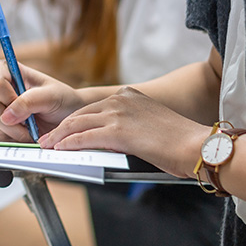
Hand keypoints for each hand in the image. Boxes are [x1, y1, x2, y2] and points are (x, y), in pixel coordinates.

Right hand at [0, 60, 83, 142]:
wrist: (65, 116)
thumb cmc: (61, 100)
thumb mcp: (51, 97)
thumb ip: (29, 102)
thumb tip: (6, 117)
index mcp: (6, 70)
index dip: (8, 99)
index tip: (27, 108)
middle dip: (14, 122)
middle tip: (33, 126)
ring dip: (15, 133)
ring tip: (33, 129)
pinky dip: (14, 139)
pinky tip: (28, 134)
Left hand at [39, 86, 208, 177]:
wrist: (198, 146)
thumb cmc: (178, 141)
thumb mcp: (147, 123)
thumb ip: (126, 125)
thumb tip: (108, 138)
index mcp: (128, 96)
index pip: (91, 108)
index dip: (73, 121)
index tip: (61, 130)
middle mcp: (120, 100)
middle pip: (80, 114)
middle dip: (60, 129)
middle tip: (47, 139)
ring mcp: (118, 114)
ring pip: (77, 124)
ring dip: (59, 136)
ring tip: (48, 146)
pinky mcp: (117, 131)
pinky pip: (84, 137)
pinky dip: (68, 143)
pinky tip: (60, 149)